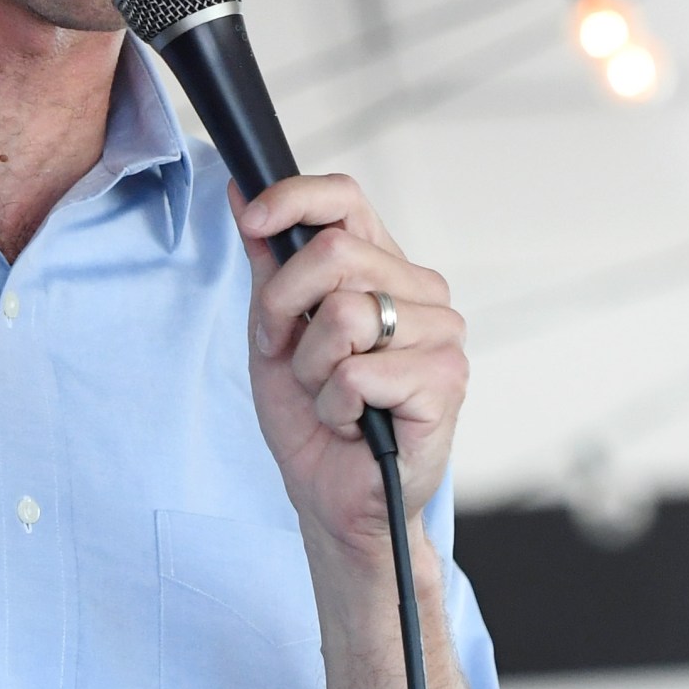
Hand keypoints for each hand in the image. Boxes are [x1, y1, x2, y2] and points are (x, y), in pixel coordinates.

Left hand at [231, 175, 468, 568]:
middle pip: (333, 253)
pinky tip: (354, 422)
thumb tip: (242, 191)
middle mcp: (420, 292)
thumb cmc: (311, 415)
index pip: (345, 198)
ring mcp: (441, 335)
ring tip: (330, 395)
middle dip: (284, 309)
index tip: (253, 221)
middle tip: (289, 355)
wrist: (334, 497)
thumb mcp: (272, 330)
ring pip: (345, 315)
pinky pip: (358, 373)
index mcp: (382, 267)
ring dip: (311, 367)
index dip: (293, 199)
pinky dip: (335, 405)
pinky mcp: (446, 381)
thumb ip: (268, 264)